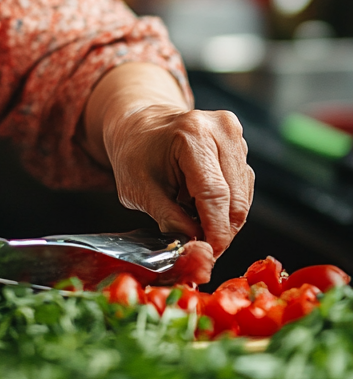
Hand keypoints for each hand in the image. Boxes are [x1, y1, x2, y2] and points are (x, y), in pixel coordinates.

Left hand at [83, 63, 254, 258]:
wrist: (138, 124)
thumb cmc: (134, 153)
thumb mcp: (138, 189)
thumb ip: (169, 220)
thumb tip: (197, 249)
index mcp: (191, 134)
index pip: (214, 194)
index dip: (215, 231)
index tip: (210, 254)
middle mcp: (220, 129)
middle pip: (235, 198)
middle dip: (221, 230)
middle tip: (202, 247)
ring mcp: (233, 134)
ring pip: (243, 196)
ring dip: (223, 218)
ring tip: (193, 218)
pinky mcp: (239, 143)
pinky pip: (243, 187)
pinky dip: (226, 204)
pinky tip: (201, 203)